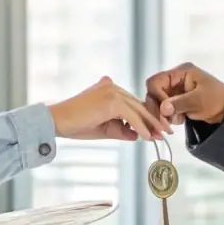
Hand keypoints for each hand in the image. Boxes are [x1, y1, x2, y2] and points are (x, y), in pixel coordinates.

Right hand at [50, 77, 171, 141]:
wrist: (57, 122)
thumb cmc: (76, 125)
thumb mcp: (104, 128)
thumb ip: (122, 129)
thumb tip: (138, 135)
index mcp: (110, 88)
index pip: (133, 104)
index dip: (146, 118)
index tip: (157, 129)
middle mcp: (112, 86)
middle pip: (139, 105)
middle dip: (153, 120)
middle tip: (166, 132)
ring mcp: (112, 91)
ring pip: (137, 110)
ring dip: (151, 124)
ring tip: (161, 136)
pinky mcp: (111, 100)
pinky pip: (131, 116)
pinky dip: (141, 127)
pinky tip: (148, 137)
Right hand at [144, 63, 223, 125]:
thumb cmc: (217, 99)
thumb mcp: (199, 100)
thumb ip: (180, 103)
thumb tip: (163, 108)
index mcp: (180, 72)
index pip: (155, 82)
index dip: (156, 96)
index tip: (165, 109)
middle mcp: (174, 80)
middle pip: (153, 93)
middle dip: (158, 109)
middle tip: (166, 122)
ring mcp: (174, 91)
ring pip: (157, 103)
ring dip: (164, 115)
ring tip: (178, 120)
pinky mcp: (175, 102)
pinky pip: (164, 110)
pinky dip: (169, 117)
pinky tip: (181, 120)